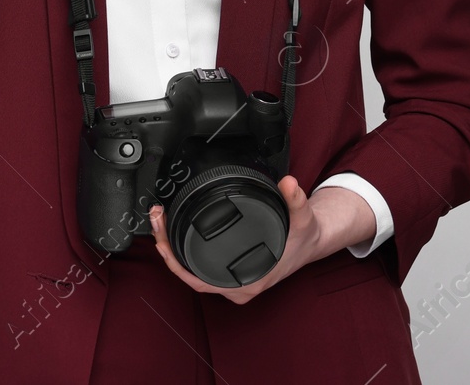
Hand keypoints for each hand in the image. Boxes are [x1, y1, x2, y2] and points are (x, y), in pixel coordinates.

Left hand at [148, 176, 373, 304]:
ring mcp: (233, 281)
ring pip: (193, 272)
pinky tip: (173, 234)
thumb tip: (289, 183)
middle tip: (157, 218)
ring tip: (159, 221)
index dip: (176, 263)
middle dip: (167, 248)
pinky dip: (183, 253)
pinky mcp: (232, 272)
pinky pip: (200, 268)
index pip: (200, 281)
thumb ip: (295, 200)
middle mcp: (238, 286)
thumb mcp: (302, 218)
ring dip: (173, 249)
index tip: (163, 240)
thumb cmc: (304, 237)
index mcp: (249, 281)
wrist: (312, 243)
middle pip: (190, 274)